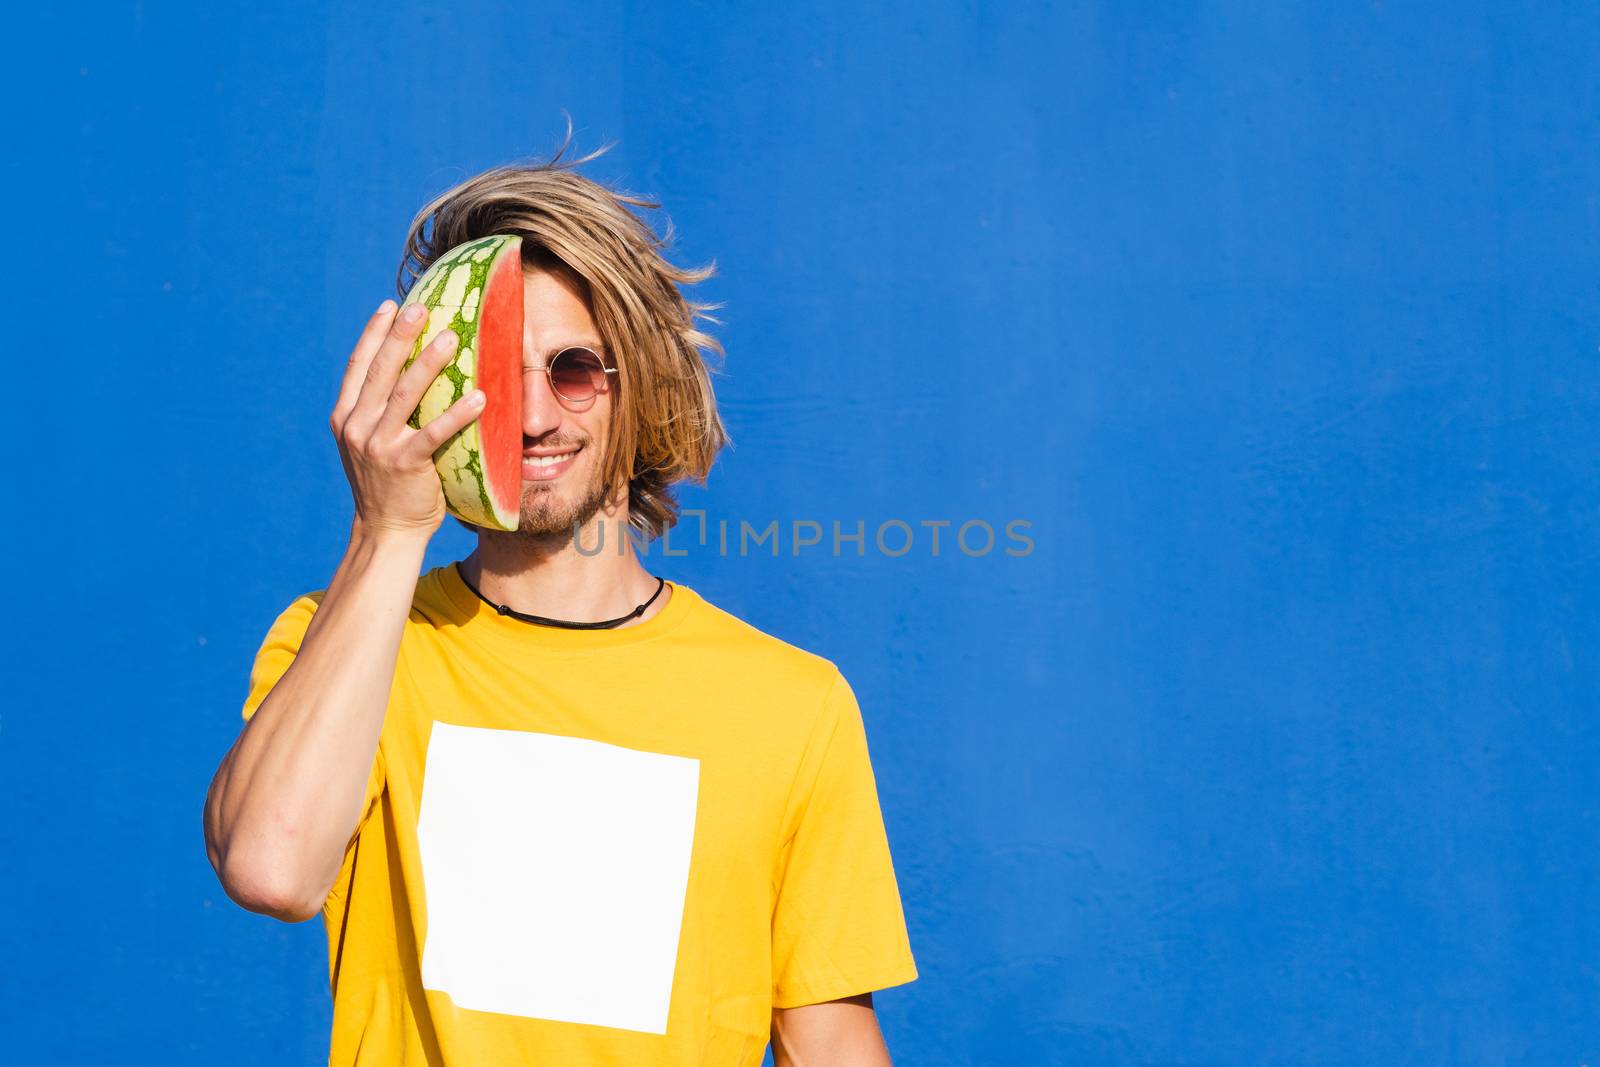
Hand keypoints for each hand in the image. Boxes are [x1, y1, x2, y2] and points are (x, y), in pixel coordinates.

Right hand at [330, 301, 484, 539]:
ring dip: (428, 363)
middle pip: (381, 371)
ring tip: (450, 338)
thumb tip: (410, 370)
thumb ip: (379, 411)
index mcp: (346, 417)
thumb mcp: (370, 443)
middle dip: (400, 335)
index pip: (359, 366)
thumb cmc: (388, 483)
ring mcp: (378, 446)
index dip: (373, 333)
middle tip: (421, 308)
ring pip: (405, 394)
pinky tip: (479, 397)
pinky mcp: (404, 464)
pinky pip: (434, 432)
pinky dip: (457, 414)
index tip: (391, 306)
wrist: (387, 530)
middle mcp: (357, 427)